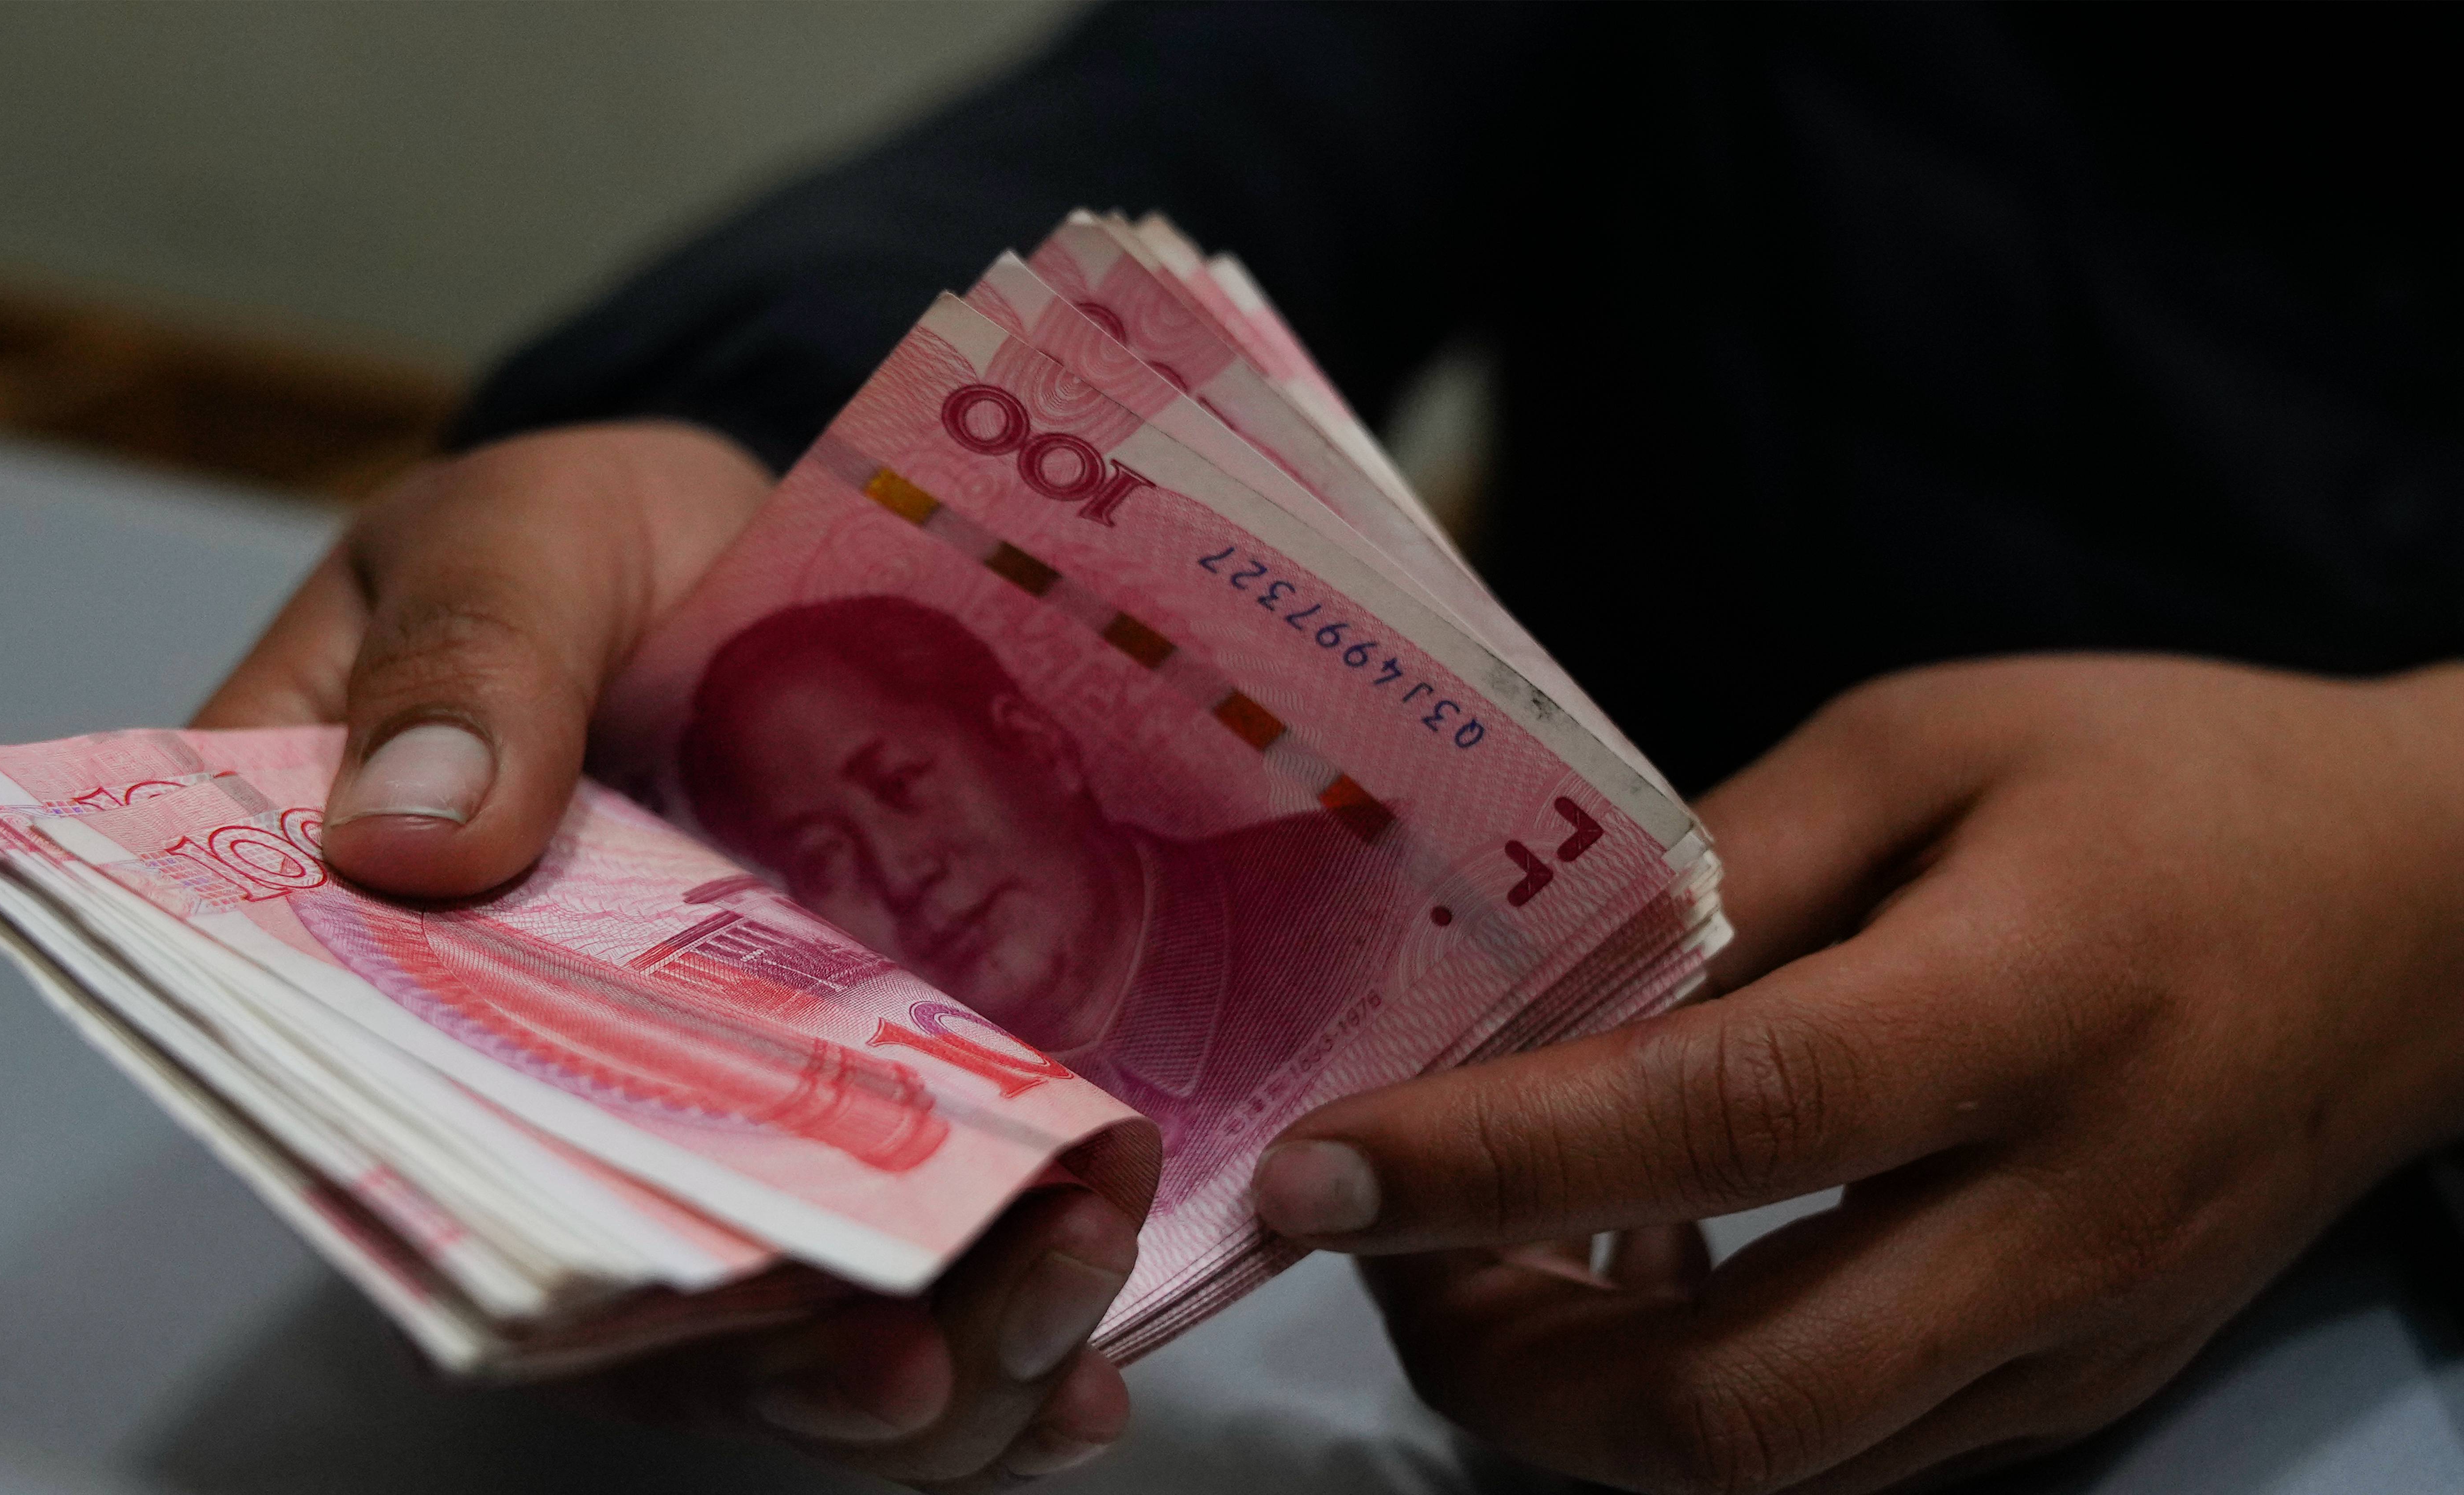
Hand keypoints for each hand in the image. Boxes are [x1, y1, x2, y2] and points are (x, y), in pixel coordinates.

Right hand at [198, 423, 1137, 1486]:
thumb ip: (468, 660)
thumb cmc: (586, 542)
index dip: (544, 1267)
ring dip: (926, 1364)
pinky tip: (1088, 1373)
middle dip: (785, 1360)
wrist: (749, 543)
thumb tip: (405, 833)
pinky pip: (898, 1266)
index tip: (691, 1295)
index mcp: (368, 975)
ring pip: (778, 1324)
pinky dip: (995, 1325)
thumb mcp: (513, 541)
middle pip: (628, 1299)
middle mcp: (530, 1093)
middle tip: (924, 1361)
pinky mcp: (837, 1107)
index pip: (415, 1160)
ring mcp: (698, 1118)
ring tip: (1055, 1325)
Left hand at [1252, 656, 2463, 1493]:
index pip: (1718, 1121)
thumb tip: (1537, 976)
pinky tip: (1628, 1292)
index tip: (1312, 1172)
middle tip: (1372, 1254)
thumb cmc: (2170, 788)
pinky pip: (1851, 1461)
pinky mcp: (2080, 1389)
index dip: (1488, 1165)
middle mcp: (2058, 1219)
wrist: (2424, 916)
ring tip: (1467, 1272)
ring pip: (1778, 1470)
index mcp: (2025, 1008)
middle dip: (1499, 1369)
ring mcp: (2077, 1338)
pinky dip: (1695, 1408)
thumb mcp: (1930, 744)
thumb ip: (1726, 858)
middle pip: (1736, 1399)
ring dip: (1575, 1407)